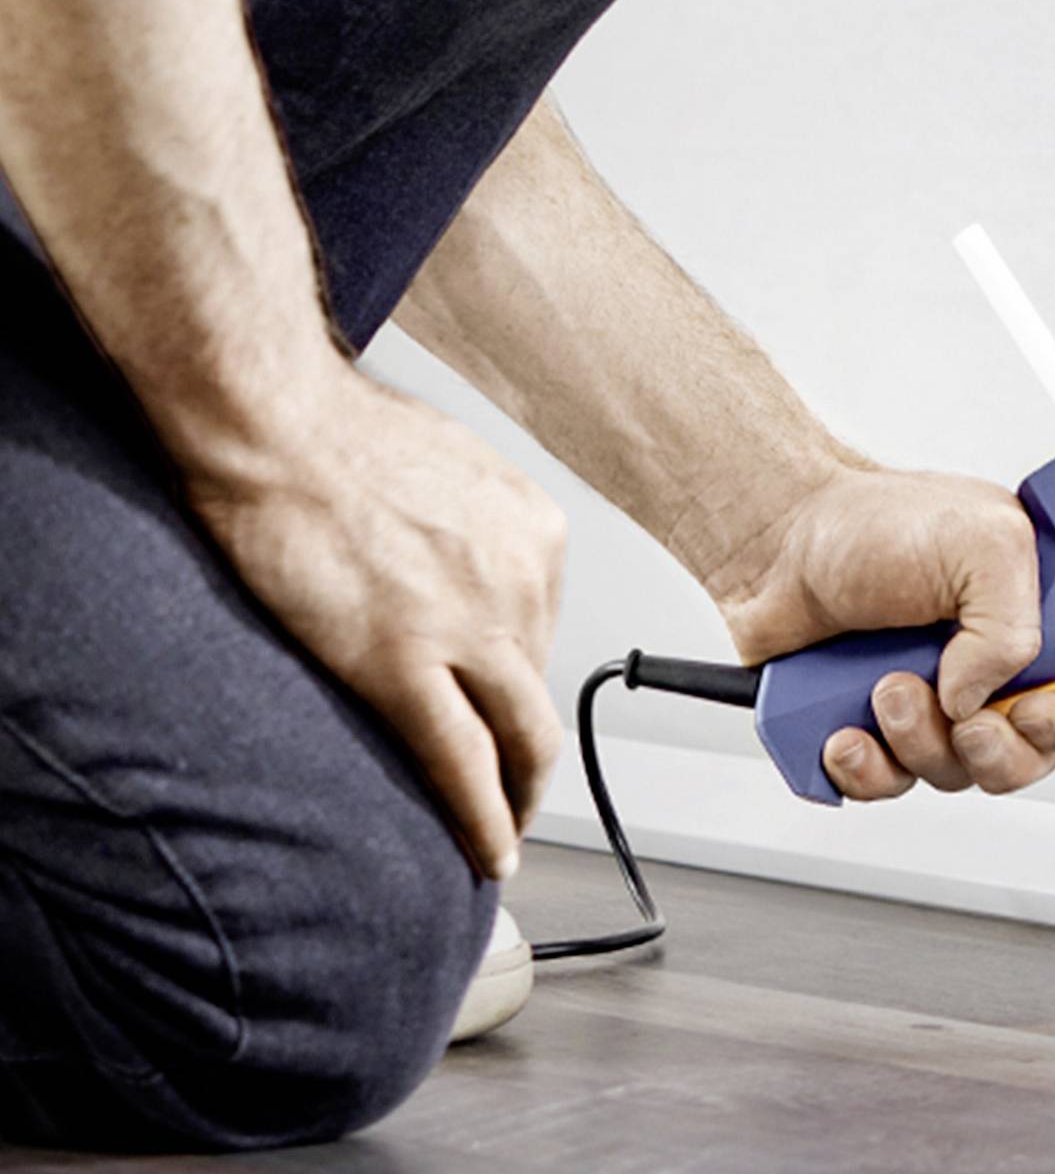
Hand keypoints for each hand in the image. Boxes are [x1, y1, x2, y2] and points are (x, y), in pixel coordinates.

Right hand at [184, 364, 567, 881]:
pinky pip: (459, 762)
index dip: (518, 682)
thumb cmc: (344, 437)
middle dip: (533, 754)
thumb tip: (459, 576)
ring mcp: (470, 626)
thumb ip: (472, 535)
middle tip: (519, 794)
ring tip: (502, 834)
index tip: (505, 713)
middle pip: (539, 691)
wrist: (282, 428)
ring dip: (515, 795)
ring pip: (518, 738)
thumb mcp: (454, 474)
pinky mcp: (402, 664)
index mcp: (536, 532)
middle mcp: (524, 580)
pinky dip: (482, 818)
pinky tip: (489, 854)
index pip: (544, 632)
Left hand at [707, 460, 1054, 803]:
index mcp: (1032, 612)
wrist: (777, 546)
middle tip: (963, 714)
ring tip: (886, 685)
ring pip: (956, 773)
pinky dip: (868, 768)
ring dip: (919, 741)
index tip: (1032, 707)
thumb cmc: (872, 523)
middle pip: (1028, 753)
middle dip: (993, 746)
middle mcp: (988, 662)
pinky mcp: (878, 732)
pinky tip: (849, 727)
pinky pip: (890, 787)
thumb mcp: (980, 540)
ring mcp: (934, 701)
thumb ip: (1014, 625)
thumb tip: (984, 699)